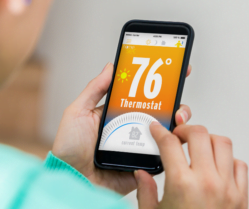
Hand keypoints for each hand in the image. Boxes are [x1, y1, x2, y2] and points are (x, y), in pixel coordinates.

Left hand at [52, 62, 192, 194]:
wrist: (73, 180)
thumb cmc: (69, 149)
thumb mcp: (78, 112)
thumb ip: (94, 89)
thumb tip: (111, 67)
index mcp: (118, 113)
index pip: (142, 94)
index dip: (158, 82)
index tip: (174, 70)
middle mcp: (133, 127)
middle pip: (161, 110)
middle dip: (175, 100)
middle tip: (178, 95)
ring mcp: (141, 145)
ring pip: (168, 129)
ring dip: (178, 119)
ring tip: (178, 117)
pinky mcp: (146, 163)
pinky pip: (165, 152)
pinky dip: (174, 144)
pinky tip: (176, 135)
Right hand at [135, 124, 247, 208]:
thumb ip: (145, 193)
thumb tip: (141, 175)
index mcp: (182, 185)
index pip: (169, 144)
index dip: (160, 132)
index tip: (157, 130)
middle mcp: (207, 181)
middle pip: (200, 134)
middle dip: (186, 130)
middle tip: (179, 136)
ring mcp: (228, 187)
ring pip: (223, 143)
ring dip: (209, 140)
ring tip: (199, 147)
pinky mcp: (242, 196)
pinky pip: (240, 165)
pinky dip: (229, 160)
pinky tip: (217, 166)